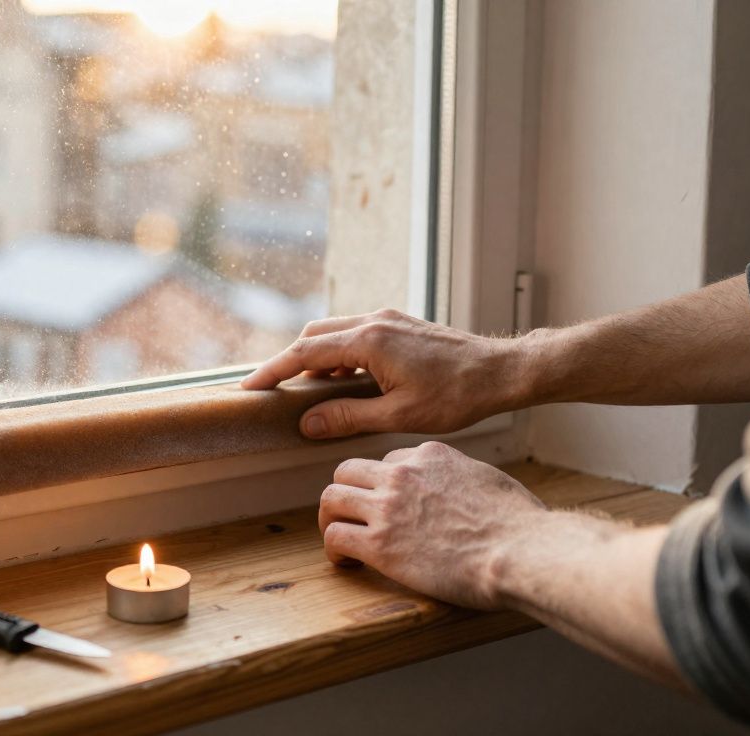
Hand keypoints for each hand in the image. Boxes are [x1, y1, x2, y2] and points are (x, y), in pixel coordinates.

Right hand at [240, 309, 526, 437]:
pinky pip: (353, 334)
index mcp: (368, 341)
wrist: (500, 371)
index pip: (304, 353)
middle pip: (313, 337)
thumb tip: (307, 423)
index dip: (272, 371)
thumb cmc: (456, 395)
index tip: (250, 387)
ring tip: (306, 392)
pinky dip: (337, 354)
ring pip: (332, 333)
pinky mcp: (397, 325)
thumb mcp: (397, 415)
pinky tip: (342, 381)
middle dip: (289, 363)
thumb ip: (347, 417)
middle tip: (273, 391)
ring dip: (315, 359)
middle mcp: (373, 321)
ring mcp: (386, 319)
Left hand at [318, 442, 546, 609]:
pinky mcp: (379, 544)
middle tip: (351, 517)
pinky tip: (347, 562)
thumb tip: (461, 488)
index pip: (388, 460)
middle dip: (346, 493)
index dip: (384, 484)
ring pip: (330, 499)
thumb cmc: (519, 523)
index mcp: (430, 455)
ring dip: (331, 518)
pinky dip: (334, 550)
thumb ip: (460, 476)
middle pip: (347, 471)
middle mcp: (402, 474)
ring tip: (340, 537)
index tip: (388, 505)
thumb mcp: (487, 479)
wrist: (520, 552)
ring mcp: (387, 507)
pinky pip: (334, 536)